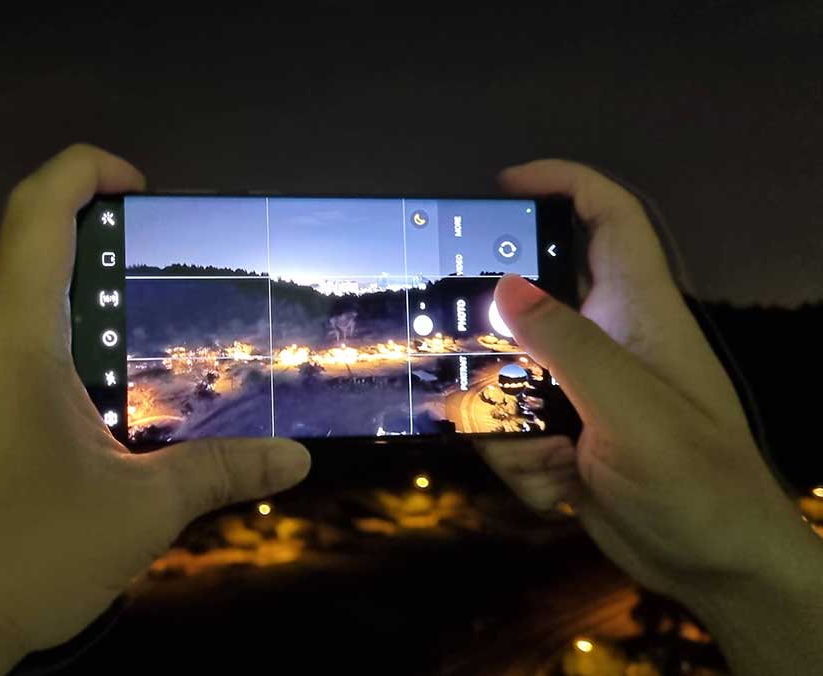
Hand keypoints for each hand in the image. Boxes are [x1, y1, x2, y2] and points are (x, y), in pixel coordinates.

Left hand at [0, 145, 310, 675]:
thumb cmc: (13, 561)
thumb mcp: (137, 513)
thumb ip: (220, 472)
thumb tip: (294, 459)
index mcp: (12, 338)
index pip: (38, 209)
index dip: (87, 170)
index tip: (140, 186)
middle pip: (41, 267)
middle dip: (115, 275)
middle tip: (179, 310)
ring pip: (27, 328)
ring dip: (92, 339)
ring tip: (153, 384)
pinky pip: (7, 371)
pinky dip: (61, 377)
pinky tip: (102, 436)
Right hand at [478, 160, 822, 673]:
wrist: (717, 569)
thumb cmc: (697, 481)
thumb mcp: (629, 408)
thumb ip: (566, 344)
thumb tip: (505, 287)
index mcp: (640, 312)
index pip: (609, 218)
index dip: (562, 182)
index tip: (502, 186)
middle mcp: (605, 342)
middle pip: (529, 302)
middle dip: (494, 340)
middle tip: (471, 359)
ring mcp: (580, 392)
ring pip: (503, 377)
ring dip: (506, 424)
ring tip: (550, 459)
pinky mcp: (562, 436)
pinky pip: (506, 430)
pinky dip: (520, 464)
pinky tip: (559, 490)